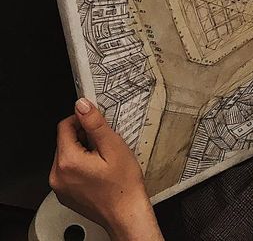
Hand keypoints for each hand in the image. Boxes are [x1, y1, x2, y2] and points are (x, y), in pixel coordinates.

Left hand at [50, 99, 160, 240]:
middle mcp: (58, 176)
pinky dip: (80, 165)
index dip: (81, 120)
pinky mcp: (64, 194)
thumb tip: (82, 106)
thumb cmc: (123, 186)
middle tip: (104, 144)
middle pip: (64, 141)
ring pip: (66, 155)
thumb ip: (94, 124)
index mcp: (68, 161)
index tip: (95, 123)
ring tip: (102, 159)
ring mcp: (59, 187)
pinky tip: (98, 171)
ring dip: (82, 150)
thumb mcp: (113, 147)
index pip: (65, 126)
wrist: (126, 214)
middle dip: (83, 137)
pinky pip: (67, 171)